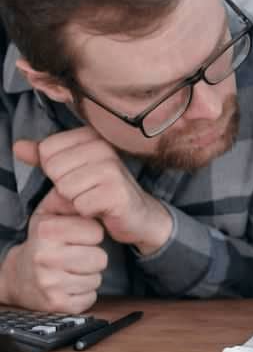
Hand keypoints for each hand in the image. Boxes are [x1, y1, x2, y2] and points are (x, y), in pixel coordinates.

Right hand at [0, 186, 107, 312]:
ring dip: (88, 275)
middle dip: (92, 257)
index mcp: (45, 230)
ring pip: (97, 279)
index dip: (91, 234)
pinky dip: (84, 293)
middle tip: (74, 256)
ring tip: (70, 270)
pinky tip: (68, 286)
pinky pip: (90, 297)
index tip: (77, 236)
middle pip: (101, 258)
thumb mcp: (50, 215)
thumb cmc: (44, 242)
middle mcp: (45, 257)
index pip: (96, 231)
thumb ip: (70, 200)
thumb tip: (94, 190)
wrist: (19, 278)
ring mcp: (50, 283)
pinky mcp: (57, 304)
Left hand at [14, 128, 171, 253]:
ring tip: (93, 200)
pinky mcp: (117, 192)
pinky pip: (80, 205)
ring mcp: (112, 168)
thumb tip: (17, 147)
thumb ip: (43, 158)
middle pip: (54, 170)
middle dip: (64, 188)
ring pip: (65, 188)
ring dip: (75, 202)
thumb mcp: (70, 170)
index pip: (47, 151)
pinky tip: (102, 210)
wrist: (136, 215)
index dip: (55, 172)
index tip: (78, 177)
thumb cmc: (100, 191)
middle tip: (86, 192)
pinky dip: (87, 213)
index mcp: (91, 136)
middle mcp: (103, 147)